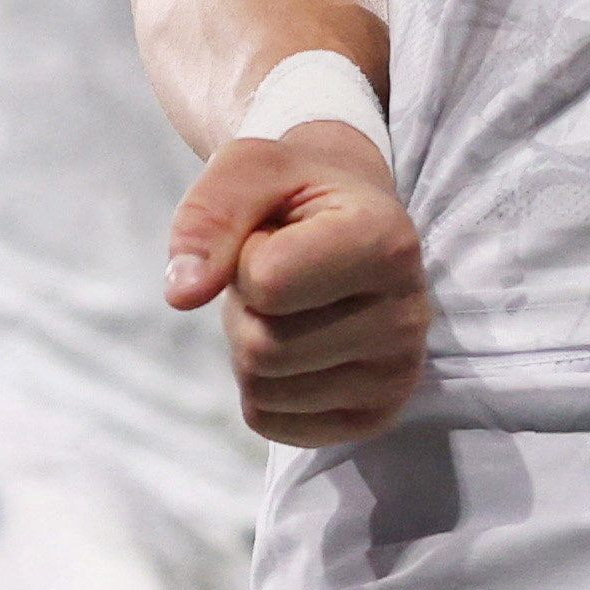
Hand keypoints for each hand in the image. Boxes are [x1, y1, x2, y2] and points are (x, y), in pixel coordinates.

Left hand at [162, 122, 426, 444]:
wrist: (351, 217)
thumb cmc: (296, 190)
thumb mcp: (248, 168)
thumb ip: (207, 215)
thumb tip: (181, 294)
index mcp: (386, 242)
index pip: (266, 281)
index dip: (245, 254)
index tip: (279, 233)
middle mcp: (408, 317)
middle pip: (263, 346)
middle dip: (245, 306)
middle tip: (279, 271)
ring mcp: (396, 376)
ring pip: (262, 387)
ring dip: (251, 342)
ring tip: (291, 303)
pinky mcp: (374, 418)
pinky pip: (270, 421)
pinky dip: (262, 384)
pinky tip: (299, 340)